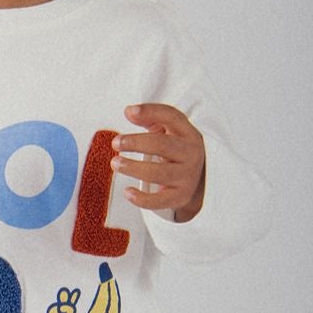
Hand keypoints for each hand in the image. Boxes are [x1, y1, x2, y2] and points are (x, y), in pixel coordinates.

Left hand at [113, 104, 205, 220]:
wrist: (197, 179)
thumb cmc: (175, 150)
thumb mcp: (167, 131)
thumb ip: (149, 118)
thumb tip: (129, 111)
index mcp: (187, 133)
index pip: (172, 117)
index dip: (150, 112)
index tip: (129, 112)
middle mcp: (191, 153)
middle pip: (162, 145)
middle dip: (136, 143)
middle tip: (116, 142)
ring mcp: (187, 176)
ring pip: (158, 173)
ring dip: (134, 168)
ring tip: (115, 163)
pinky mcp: (180, 196)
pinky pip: (160, 201)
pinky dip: (142, 199)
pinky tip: (127, 192)